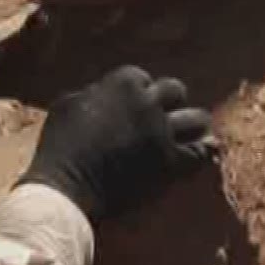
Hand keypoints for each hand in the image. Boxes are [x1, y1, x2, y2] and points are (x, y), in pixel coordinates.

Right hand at [20, 65, 217, 221]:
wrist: (66, 187)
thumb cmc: (59, 146)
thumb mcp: (67, 105)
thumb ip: (93, 92)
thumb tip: (105, 92)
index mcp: (122, 83)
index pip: (141, 77)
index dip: (137, 92)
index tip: (133, 105)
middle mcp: (147, 102)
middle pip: (175, 91)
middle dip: (169, 102)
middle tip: (163, 116)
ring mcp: (162, 133)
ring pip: (197, 119)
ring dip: (192, 124)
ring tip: (188, 132)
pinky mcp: (170, 163)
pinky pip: (201, 153)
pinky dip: (204, 151)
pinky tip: (205, 150)